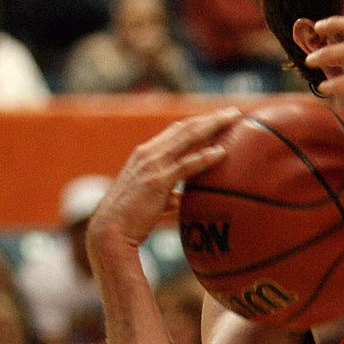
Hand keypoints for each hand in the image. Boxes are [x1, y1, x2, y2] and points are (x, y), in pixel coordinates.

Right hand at [86, 108, 242, 260]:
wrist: (109, 231)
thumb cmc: (130, 218)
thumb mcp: (149, 199)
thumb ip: (166, 194)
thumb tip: (178, 199)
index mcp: (145, 155)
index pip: (176, 131)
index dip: (198, 122)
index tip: (218, 117)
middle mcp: (148, 154)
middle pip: (185, 128)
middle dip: (211, 118)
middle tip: (234, 111)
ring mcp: (152, 165)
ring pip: (187, 138)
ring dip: (212, 127)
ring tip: (234, 120)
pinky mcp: (157, 181)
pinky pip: (185, 166)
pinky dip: (204, 157)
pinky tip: (222, 152)